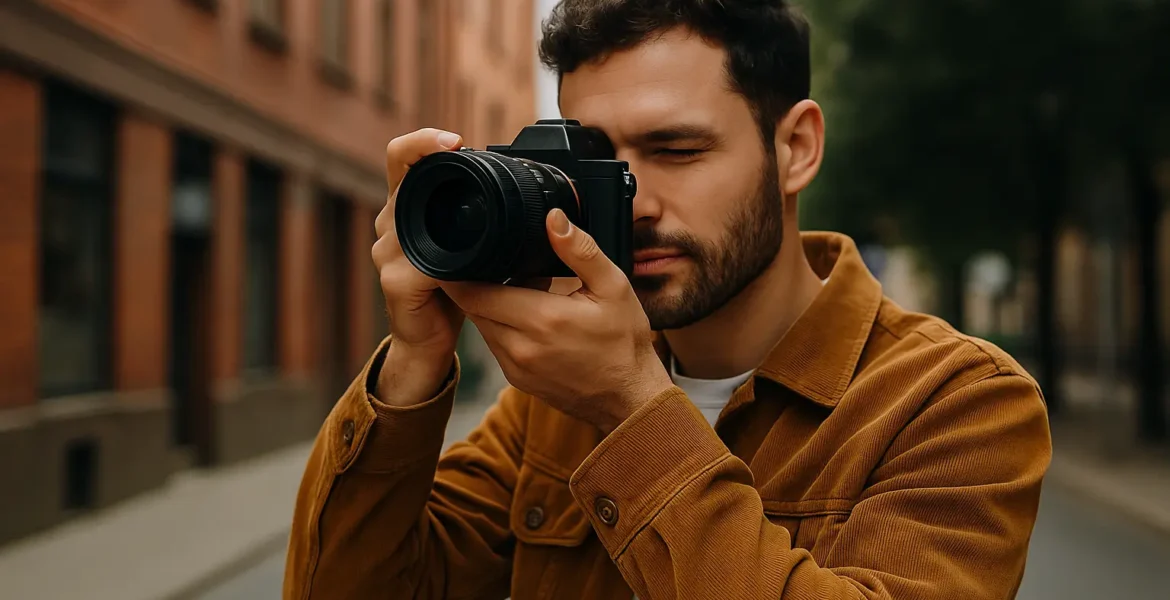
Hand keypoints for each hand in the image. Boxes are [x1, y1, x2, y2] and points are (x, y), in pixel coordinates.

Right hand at [373, 128, 464, 404]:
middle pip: (399, 176)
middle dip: (424, 155)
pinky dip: (443, 260)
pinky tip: (462, 259)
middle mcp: (391, 224)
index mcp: (409, 210)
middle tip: (458, 146)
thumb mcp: (472, 251)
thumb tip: (544, 212)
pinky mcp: (396, 283)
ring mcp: (388, 253)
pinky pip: (418, 264)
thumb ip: (489, 227)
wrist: (428, 344)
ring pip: (406, 215)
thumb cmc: (451, 293)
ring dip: (435, 203)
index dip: (421, 141)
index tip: (455, 140)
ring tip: (465, 193)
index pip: (401, 158)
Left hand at [440, 209, 672, 433]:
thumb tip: (554, 219)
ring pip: (482, 326)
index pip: (474, 292)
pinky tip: (529, 318)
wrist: (630, 397)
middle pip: (472, 307)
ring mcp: (516, 367)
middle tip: (496, 265)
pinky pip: (495, 345)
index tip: (465, 253)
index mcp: (542, 319)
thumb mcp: (613, 287)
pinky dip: (502, 327)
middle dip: (476, 284)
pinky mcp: (517, 380)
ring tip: (521, 291)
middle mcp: (521, 346)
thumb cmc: (625, 343)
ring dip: (491, 306)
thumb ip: (580, 251)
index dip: (461, 271)